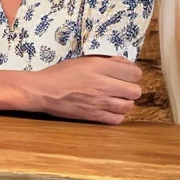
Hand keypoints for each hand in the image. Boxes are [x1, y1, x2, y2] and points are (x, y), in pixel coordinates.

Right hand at [27, 55, 142, 123]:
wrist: (44, 91)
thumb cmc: (61, 73)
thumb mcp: (84, 60)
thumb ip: (106, 60)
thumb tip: (124, 64)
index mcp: (100, 67)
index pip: (135, 73)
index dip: (132, 74)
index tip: (125, 75)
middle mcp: (103, 84)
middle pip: (135, 91)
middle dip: (131, 89)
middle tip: (121, 88)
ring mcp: (100, 102)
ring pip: (129, 106)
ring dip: (125, 103)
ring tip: (116, 99)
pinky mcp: (94, 116)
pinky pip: (118, 119)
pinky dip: (117, 115)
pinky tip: (109, 109)